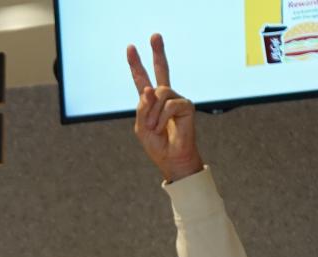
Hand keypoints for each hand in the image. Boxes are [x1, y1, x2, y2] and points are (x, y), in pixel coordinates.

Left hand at [126, 35, 202, 182]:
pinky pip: (170, 104)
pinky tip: (163, 128)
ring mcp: (176, 100)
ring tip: (155, 128)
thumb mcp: (142, 127)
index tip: (131, 48)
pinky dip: (162, 118)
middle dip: (157, 52)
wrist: (172, 159)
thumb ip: (143, 108)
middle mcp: (165, 97)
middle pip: (162, 70)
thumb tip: (150, 89)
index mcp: (151, 102)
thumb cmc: (157, 145)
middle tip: (155, 35)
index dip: (136, 65)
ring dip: (153, 113)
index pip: (143, 79)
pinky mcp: (186, 106)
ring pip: (160, 93)